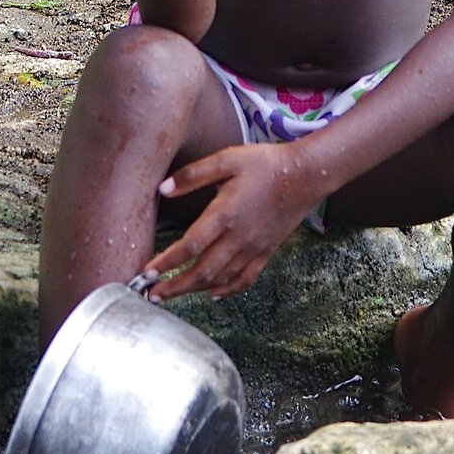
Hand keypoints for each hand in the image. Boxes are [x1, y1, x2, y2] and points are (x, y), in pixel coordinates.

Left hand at [139, 142, 325, 299]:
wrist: (306, 175)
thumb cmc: (265, 163)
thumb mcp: (227, 159)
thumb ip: (193, 174)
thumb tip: (163, 189)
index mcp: (225, 214)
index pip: (189, 246)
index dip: (166, 262)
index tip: (146, 272)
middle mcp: (238, 237)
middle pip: (201, 271)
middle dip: (174, 285)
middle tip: (152, 294)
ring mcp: (254, 248)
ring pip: (220, 279)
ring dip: (194, 290)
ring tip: (173, 294)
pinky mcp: (267, 251)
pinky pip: (245, 279)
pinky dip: (227, 290)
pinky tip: (213, 294)